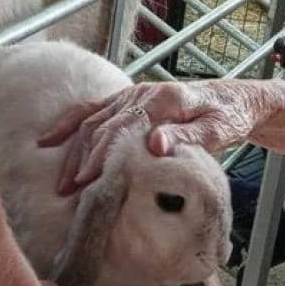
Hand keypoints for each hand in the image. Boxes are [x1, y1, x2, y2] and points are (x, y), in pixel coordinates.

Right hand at [38, 80, 258, 194]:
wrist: (236, 100)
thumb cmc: (229, 117)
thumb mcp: (217, 129)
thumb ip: (187, 136)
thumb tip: (155, 144)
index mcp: (164, 99)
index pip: (123, 128)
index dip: (103, 154)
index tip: (89, 180)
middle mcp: (143, 94)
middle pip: (102, 126)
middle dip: (82, 159)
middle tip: (69, 192)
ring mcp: (133, 96)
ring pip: (92, 120)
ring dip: (73, 151)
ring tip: (62, 184)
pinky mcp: (129, 100)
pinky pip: (93, 110)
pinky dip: (69, 124)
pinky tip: (48, 140)